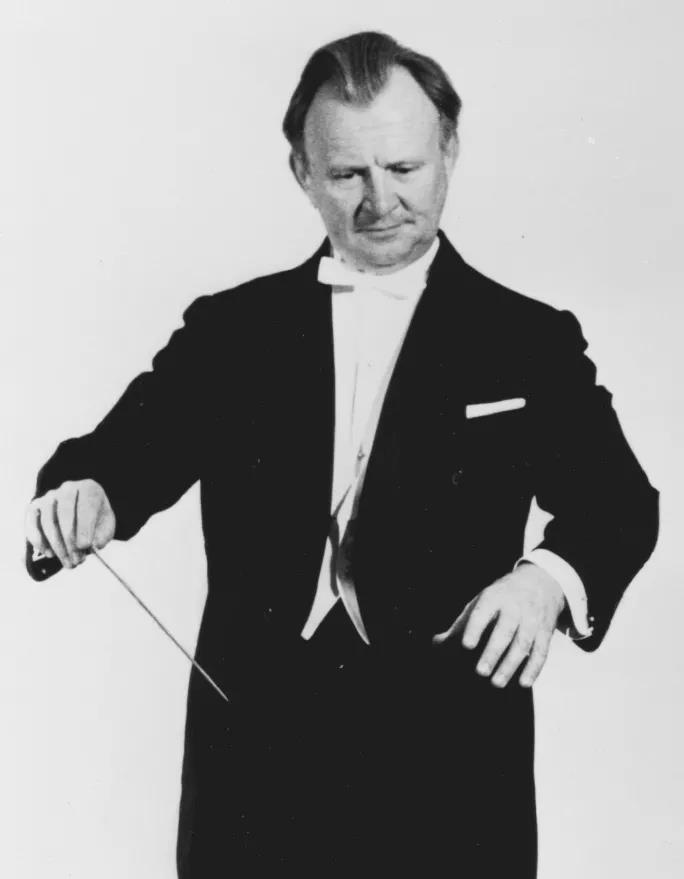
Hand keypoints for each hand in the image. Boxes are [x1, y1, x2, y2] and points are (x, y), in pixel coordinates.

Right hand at [25, 479, 115, 569]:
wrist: (82, 515)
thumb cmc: (96, 521)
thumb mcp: (106, 528)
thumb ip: (103, 536)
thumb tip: (94, 545)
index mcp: (89, 488)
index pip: (86, 505)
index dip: (85, 527)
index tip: (85, 546)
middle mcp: (68, 488)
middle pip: (65, 514)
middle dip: (70, 541)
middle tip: (77, 560)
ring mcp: (49, 497)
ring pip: (48, 521)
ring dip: (57, 545)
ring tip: (68, 562)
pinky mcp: (35, 507)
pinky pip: (32, 524)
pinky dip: (39, 541)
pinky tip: (50, 554)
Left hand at [432, 563, 564, 687]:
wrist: (540, 582)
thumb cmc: (500, 598)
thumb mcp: (480, 602)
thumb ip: (460, 623)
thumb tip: (436, 643)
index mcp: (493, 597)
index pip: (483, 612)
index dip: (475, 628)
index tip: (466, 645)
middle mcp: (514, 607)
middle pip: (505, 631)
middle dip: (493, 652)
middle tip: (480, 672)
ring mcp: (532, 619)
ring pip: (523, 644)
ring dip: (511, 665)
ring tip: (497, 683)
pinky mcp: (545, 632)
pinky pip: (542, 651)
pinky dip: (534, 668)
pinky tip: (524, 683)